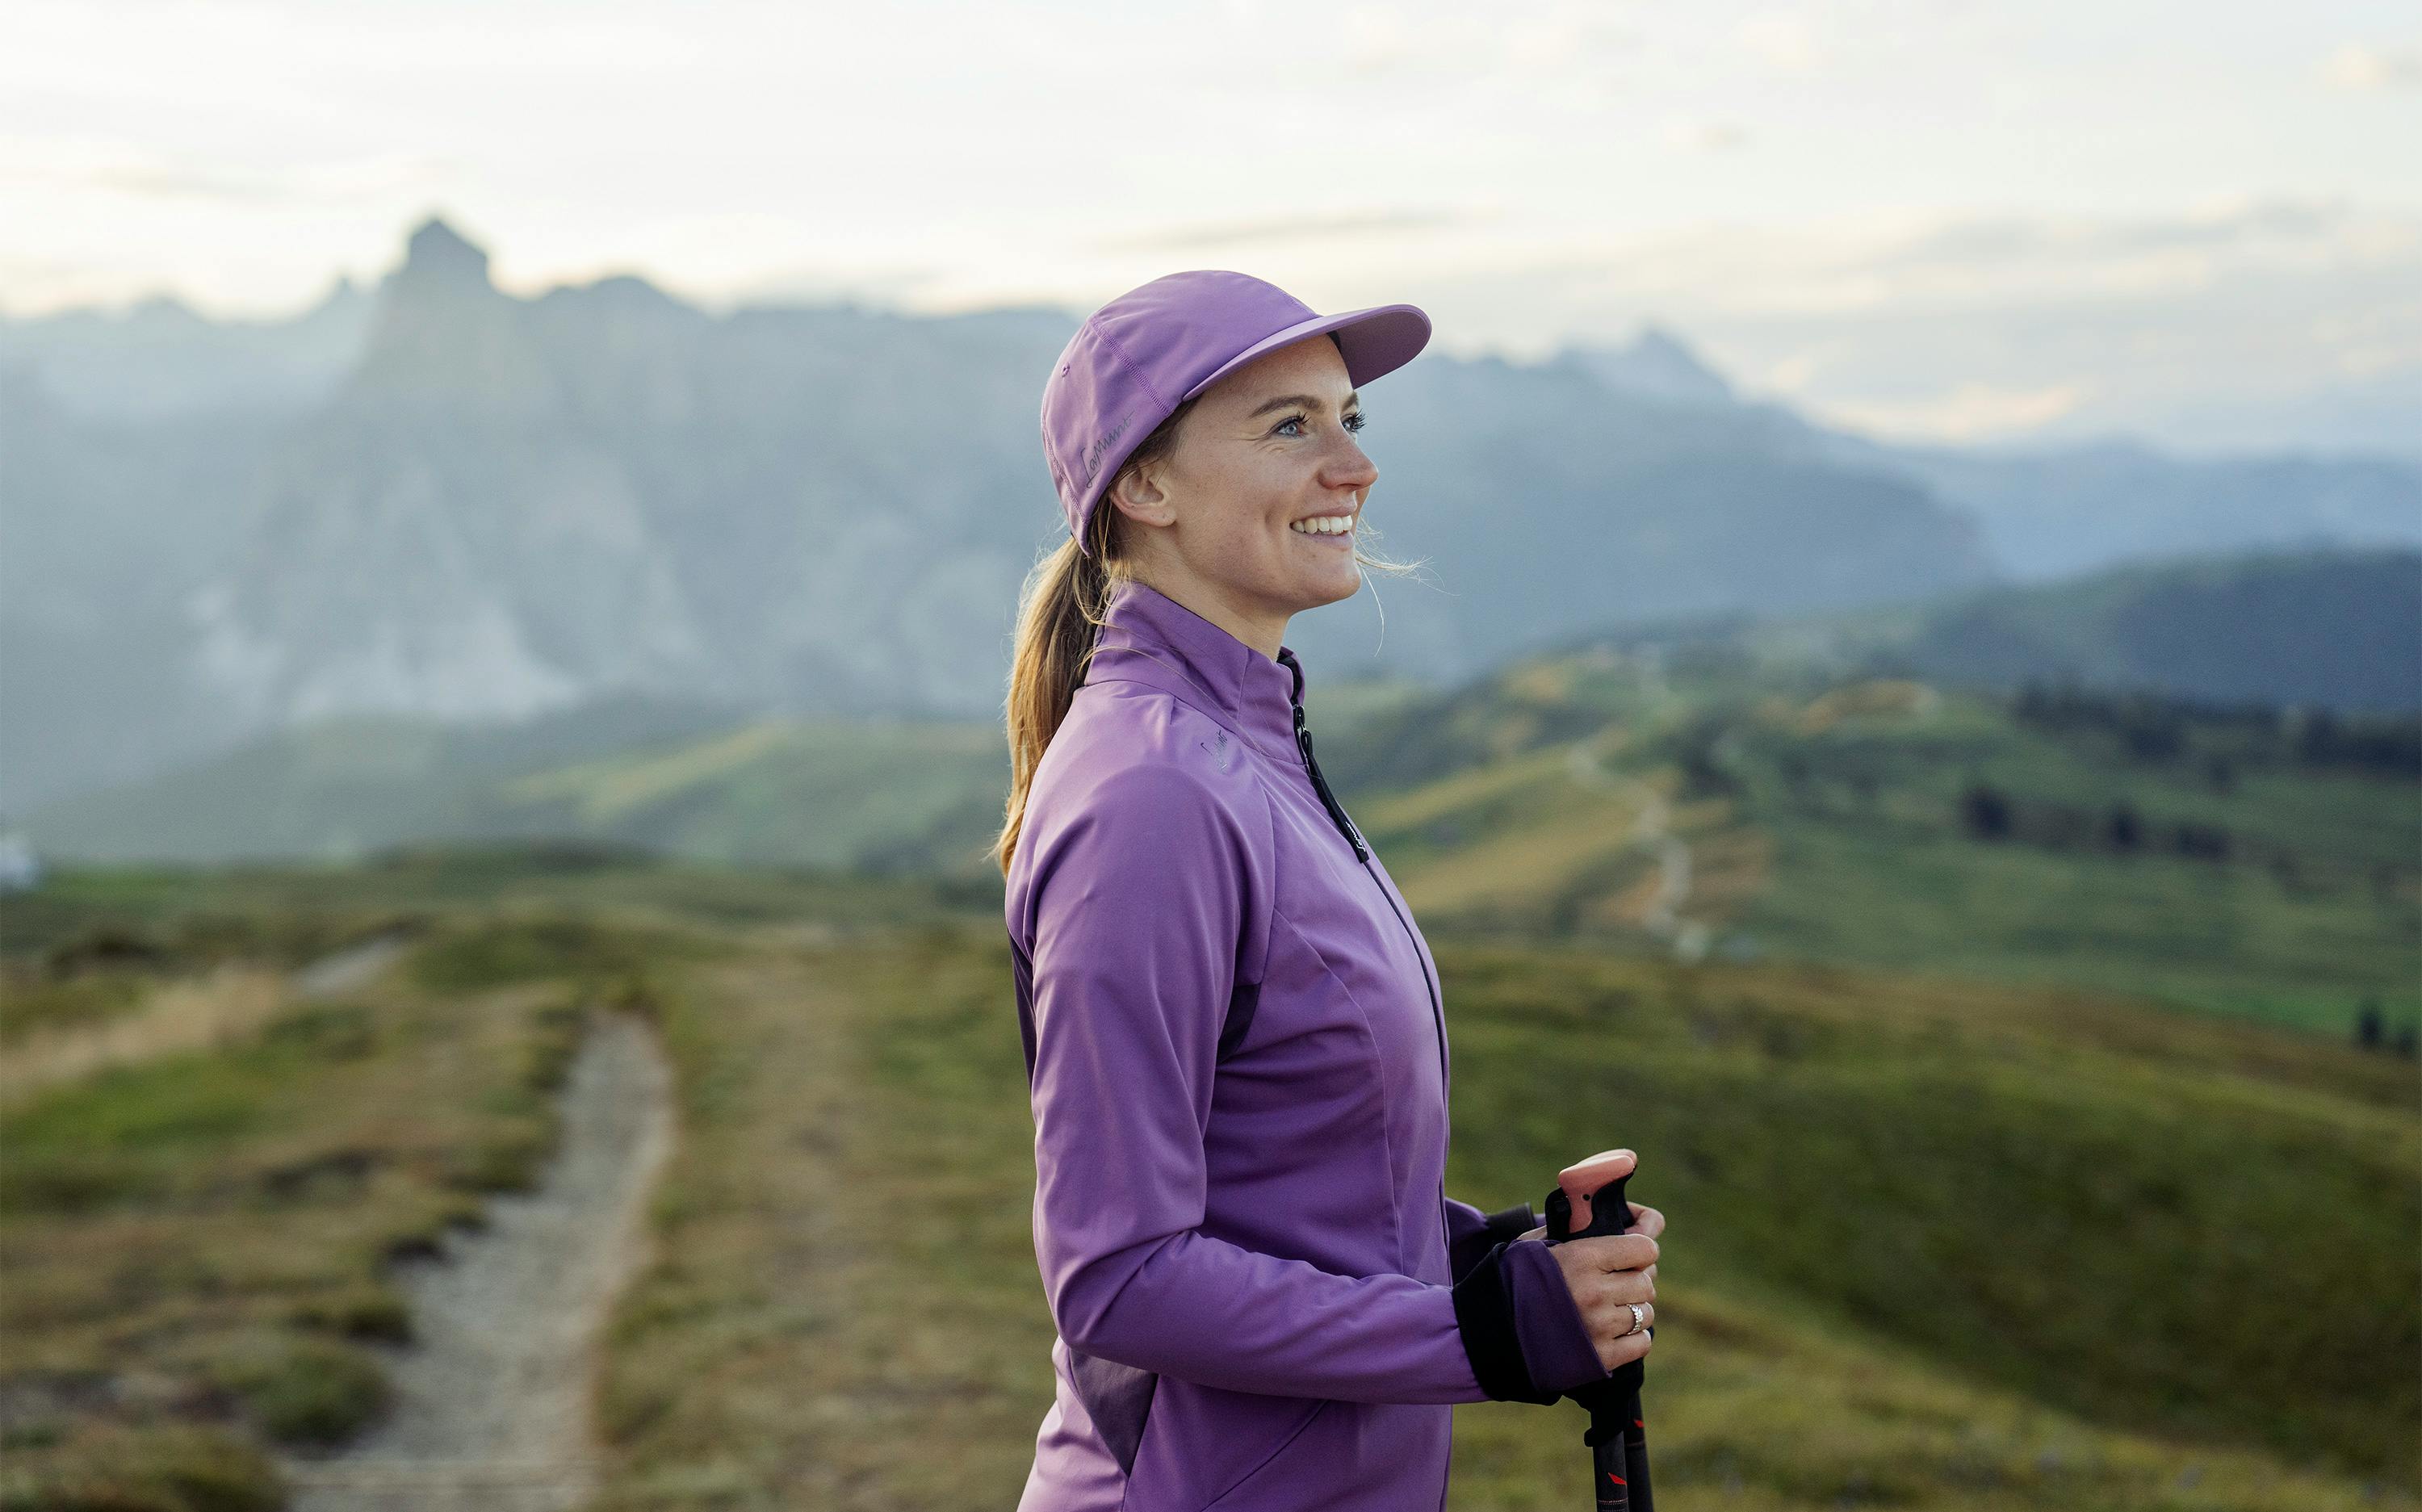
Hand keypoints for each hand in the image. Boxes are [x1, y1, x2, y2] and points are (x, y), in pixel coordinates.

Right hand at [1517, 1149, 1661, 1373]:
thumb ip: (1575, 1228)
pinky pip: (1641, 1344)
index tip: (1631, 1251)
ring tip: (1612, 1307)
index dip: (1641, 1247)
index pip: (1645, 1247)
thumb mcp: (1535, 1243)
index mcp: (1582, 1257)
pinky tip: (1614, 1330)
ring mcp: (1600, 1328)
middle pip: (1647, 1281)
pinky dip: (1633, 1337)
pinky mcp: (1601, 1359)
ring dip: (1634, 1309)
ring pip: (1645, 1313)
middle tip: (1618, 1280)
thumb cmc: (1511, 1281)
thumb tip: (1619, 1216)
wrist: (1488, 1333)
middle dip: (1636, 1278)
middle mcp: (1595, 1292)